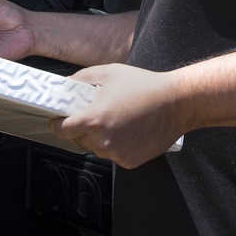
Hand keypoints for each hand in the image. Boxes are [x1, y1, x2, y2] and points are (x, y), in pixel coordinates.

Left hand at [48, 64, 184, 168]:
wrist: (177, 103)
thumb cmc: (144, 86)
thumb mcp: (108, 73)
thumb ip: (80, 80)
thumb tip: (63, 86)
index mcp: (94, 119)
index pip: (62, 130)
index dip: (58, 123)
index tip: (59, 119)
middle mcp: (104, 141)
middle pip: (78, 139)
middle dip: (82, 127)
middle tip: (97, 112)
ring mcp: (117, 154)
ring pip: (95, 148)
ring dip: (99, 137)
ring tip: (117, 119)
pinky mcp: (130, 162)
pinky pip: (113, 155)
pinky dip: (115, 145)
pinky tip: (128, 129)